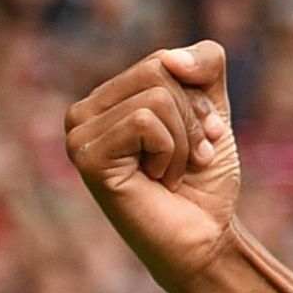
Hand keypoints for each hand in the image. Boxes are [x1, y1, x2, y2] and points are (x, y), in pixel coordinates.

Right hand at [66, 43, 243, 292]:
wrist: (205, 235)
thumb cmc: (203, 177)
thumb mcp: (214, 108)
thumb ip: (204, 64)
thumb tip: (170, 58)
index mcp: (109, 96)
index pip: (165, 61)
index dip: (199, 99)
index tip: (202, 138)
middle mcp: (84, 111)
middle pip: (160, 71)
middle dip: (194, 117)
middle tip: (188, 158)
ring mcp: (78, 134)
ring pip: (156, 97)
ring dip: (183, 141)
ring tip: (170, 173)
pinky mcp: (86, 157)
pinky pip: (143, 121)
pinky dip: (169, 152)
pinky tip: (157, 180)